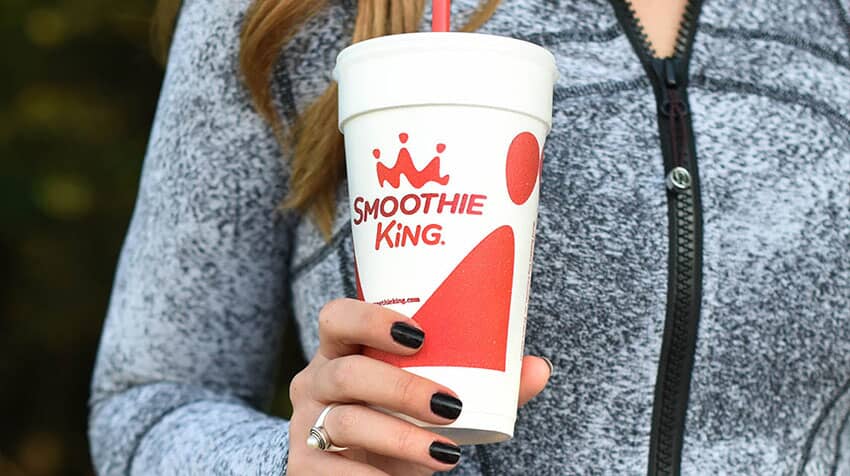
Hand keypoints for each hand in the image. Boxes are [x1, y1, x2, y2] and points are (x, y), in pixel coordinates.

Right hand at [286, 298, 551, 475]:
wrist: (358, 471)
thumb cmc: (397, 420)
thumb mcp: (431, 400)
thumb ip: (482, 384)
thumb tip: (539, 368)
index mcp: (343, 349)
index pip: (337, 317)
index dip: (369, 318)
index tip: (419, 335)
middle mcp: (317, 381)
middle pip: (346, 373)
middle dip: (400, 388)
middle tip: (449, 404)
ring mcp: (306, 424)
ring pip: (345, 423)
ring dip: (399, 438)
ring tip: (446, 454)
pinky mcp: (304, 466)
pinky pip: (332, 471)